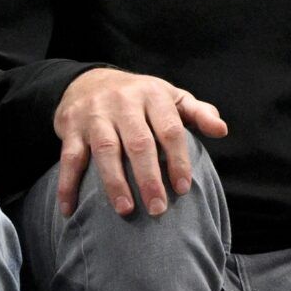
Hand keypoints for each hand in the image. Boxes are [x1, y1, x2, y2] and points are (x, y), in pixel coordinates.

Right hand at [52, 68, 227, 217]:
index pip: (169, 129)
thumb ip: (197, 113)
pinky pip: (69, 157)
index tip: (183, 188)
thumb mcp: (170, 97)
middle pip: (138, 142)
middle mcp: (123, 102)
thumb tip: (222, 130)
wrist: (88, 80)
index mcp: (152, 95)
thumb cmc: (139, 97)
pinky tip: (70, 209)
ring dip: (114, 182)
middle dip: (148, 177)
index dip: (177, 159)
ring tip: (125, 210)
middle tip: (158, 208)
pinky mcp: (71, 127)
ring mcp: (95, 114)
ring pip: (105, 149)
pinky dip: (67, 183)